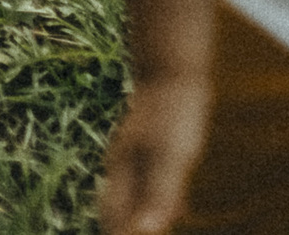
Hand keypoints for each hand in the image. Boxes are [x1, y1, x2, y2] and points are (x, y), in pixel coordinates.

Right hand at [98, 73, 210, 234]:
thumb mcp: (171, 156)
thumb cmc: (173, 113)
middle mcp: (123, 168)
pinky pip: (148, 188)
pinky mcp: (151, 151)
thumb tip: (148, 233)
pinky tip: (173, 211)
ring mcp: (135, 158)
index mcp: (122, 172)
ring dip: (134, 223)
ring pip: (130, 201)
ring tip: (144, 232)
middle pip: (116, 212)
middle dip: (120, 231)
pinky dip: (154, 207)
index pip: (114, 220)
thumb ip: (160, 194)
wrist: (172, 70)